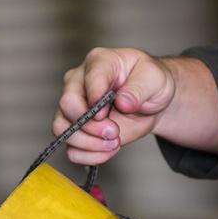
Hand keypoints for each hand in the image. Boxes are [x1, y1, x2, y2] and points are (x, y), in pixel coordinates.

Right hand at [53, 48, 217, 164]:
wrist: (151, 102)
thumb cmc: (151, 82)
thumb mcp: (155, 79)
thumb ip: (139, 88)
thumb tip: (123, 101)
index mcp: (99, 62)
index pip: (87, 79)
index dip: (95, 99)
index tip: (105, 114)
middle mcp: (80, 83)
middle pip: (67, 105)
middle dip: (90, 125)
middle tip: (114, 132)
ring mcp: (75, 107)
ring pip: (62, 129)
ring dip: (89, 143)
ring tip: (114, 142)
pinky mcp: (78, 129)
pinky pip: (71, 149)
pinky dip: (89, 156)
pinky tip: (108, 150)